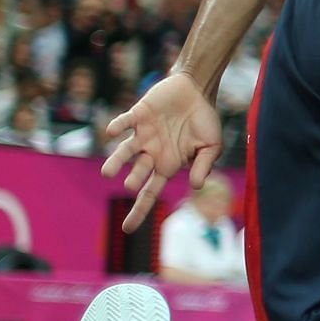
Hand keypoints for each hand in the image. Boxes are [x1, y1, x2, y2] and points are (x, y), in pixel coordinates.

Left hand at [102, 73, 223, 230]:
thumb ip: (204, 165)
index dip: (139, 210)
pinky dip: (118, 126)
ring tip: (107, 173)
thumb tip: (196, 186)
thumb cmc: (204, 121)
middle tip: (129, 185)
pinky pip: (126, 121)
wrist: (197, 91)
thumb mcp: (212, 146)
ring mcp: (144, 134)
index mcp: (168, 164)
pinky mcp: (140, 114)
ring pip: (125, 151)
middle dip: (134, 179)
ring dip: (116, 160)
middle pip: (138, 172)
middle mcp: (152, 152)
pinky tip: (111, 132)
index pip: (150, 192)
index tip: (127, 229)